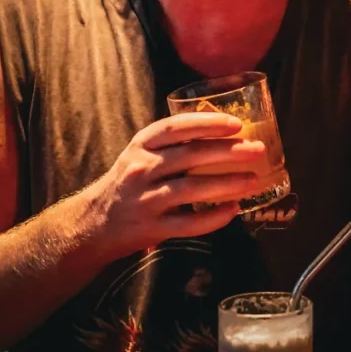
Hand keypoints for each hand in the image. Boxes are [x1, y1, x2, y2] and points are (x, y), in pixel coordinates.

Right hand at [74, 112, 267, 260]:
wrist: (93, 223)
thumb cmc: (129, 182)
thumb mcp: (141, 154)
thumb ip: (173, 144)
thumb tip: (224, 134)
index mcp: (142, 145)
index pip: (176, 127)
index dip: (208, 123)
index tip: (236, 124)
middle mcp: (141, 168)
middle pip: (191, 156)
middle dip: (229, 152)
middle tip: (257, 149)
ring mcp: (145, 200)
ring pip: (192, 189)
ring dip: (227, 183)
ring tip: (253, 179)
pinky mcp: (150, 228)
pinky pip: (188, 224)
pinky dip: (213, 218)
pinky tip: (233, 209)